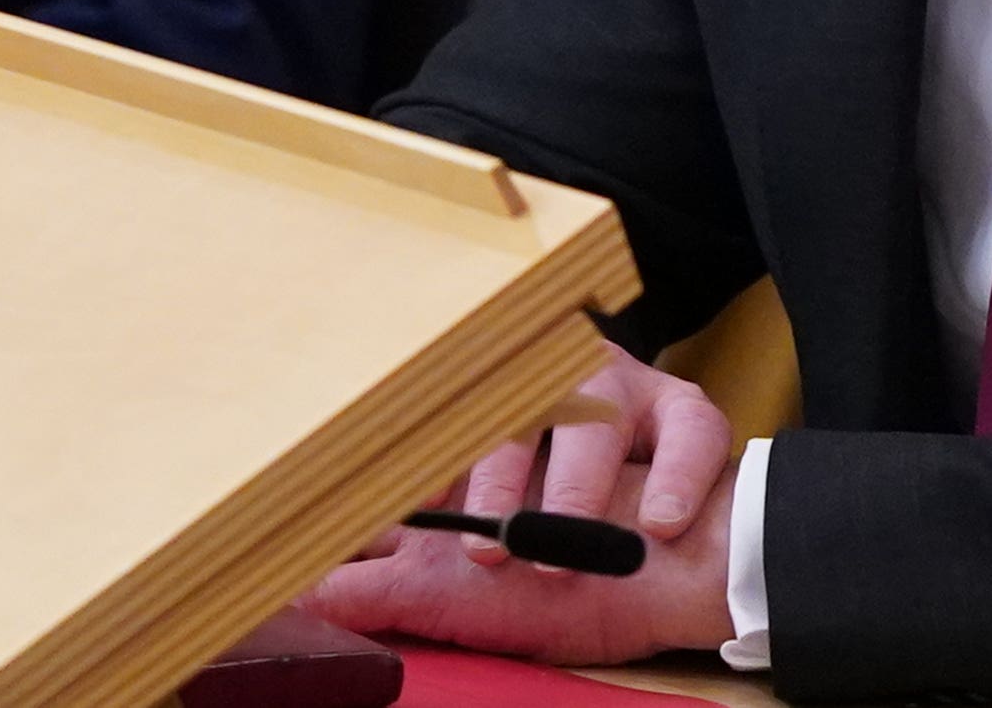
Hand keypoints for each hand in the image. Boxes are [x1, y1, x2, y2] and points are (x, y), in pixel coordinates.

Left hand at [301, 345, 740, 666]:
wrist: (691, 565)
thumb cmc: (564, 577)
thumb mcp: (460, 591)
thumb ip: (384, 587)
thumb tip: (300, 589)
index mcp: (481, 442)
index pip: (444, 426)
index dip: (425, 461)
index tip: (403, 502)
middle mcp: (549, 401)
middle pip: (518, 412)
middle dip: (500, 476)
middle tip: (492, 549)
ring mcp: (620, 400)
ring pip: (594, 416)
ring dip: (580, 486)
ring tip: (572, 546)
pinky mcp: (686, 415)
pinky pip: (687, 430)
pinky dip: (673, 476)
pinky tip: (658, 522)